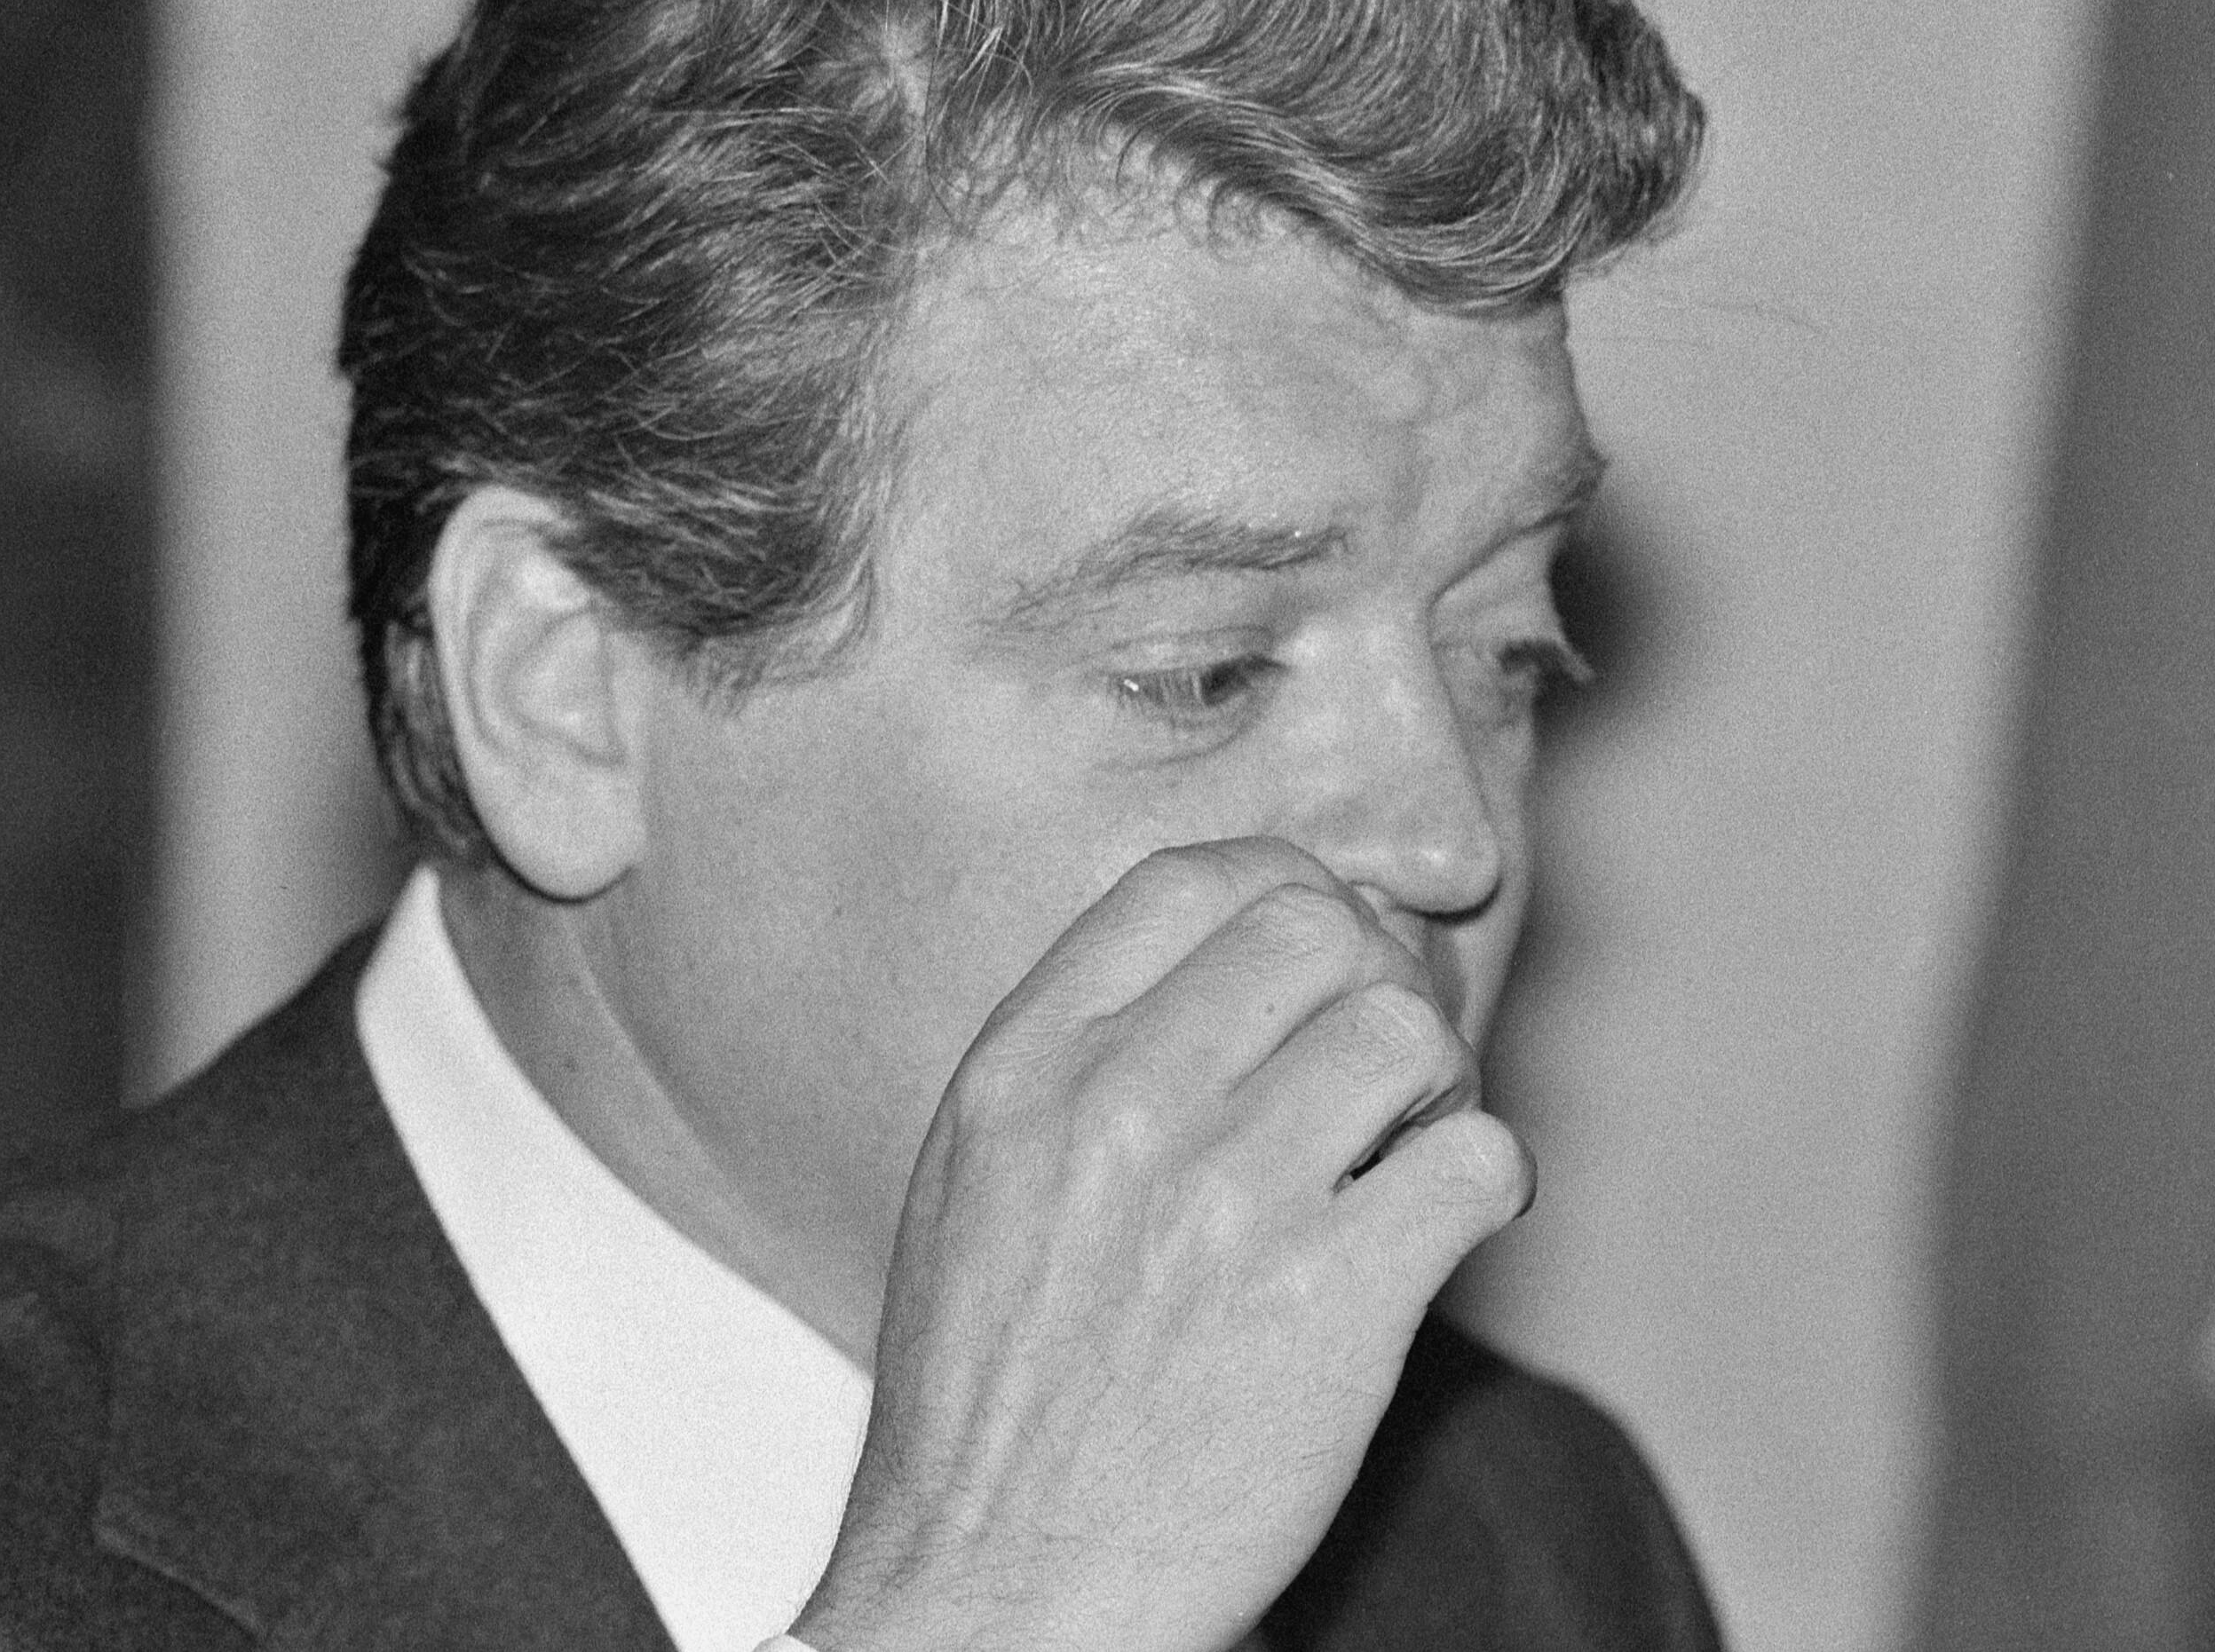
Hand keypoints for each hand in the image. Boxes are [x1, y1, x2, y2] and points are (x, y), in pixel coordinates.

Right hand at [791, 837, 1533, 1651]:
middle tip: (1376, 1071)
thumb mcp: (974, 1185)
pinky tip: (1441, 1229)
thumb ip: (1076, 1063)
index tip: (1313, 961)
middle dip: (1371, 984)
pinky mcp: (1337, 1298)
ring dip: (1436, 1086)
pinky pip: (1480, 1160)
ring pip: (1408, 1030)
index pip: (1191, 880)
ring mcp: (1230, 1197)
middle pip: (1317, 929)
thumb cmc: (993, 1400)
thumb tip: (1221, 975)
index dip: (1282, 896)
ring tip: (1405, 1153)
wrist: (1003, 1587)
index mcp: (1026, 1069)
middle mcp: (1123, 1106)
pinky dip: (1487, 1185)